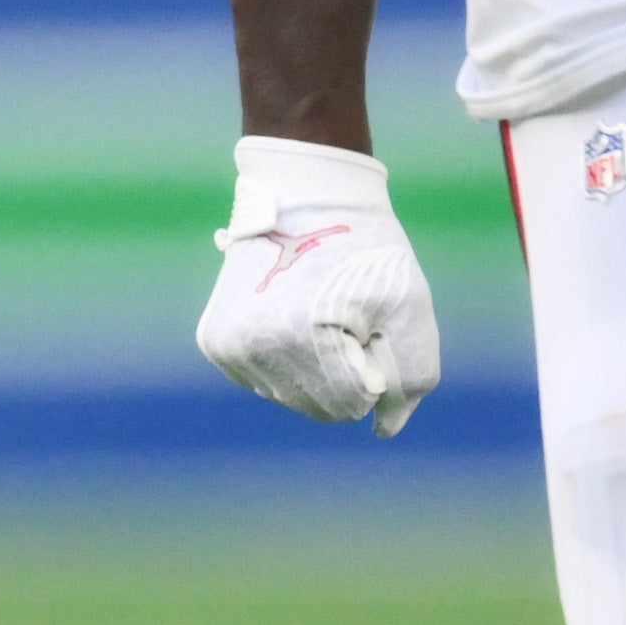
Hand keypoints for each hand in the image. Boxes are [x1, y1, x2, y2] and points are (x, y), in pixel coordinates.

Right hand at [198, 135, 438, 433]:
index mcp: (306, 337)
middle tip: (342, 317)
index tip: (366, 320)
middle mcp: (257, 347)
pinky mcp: (215, 342)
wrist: (304, 194)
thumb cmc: (366, 250)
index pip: (354, 404)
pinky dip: (283, 361)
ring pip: (289, 397)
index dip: (373, 367)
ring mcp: (230, 346)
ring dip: (312, 369)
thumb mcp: (409, 307)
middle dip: (343, 374)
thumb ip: (410, 378)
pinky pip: (261, 381)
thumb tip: (383, 430)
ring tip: (314, 313)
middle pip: (319, 408)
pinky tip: (289, 320)